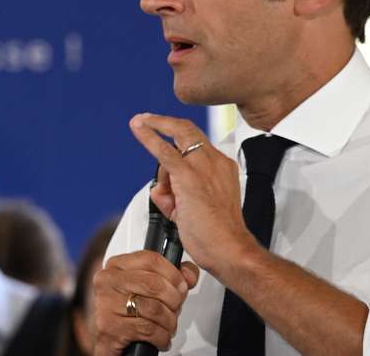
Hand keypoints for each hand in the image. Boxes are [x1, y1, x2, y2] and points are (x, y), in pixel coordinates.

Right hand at [93, 250, 199, 354]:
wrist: (106, 340)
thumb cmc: (128, 311)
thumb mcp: (148, 287)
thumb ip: (172, 275)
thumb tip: (189, 275)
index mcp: (117, 266)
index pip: (151, 260)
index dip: (173, 273)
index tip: (181, 285)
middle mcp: (108, 281)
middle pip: (154, 284)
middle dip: (174, 299)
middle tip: (176, 308)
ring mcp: (106, 304)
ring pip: (154, 309)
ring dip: (169, 321)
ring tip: (168, 325)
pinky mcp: (109, 327)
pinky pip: (148, 329)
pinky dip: (162, 337)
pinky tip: (161, 338)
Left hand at [129, 113, 256, 275]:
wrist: (230, 249)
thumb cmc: (218, 236)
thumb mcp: (194, 209)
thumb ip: (175, 194)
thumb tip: (159, 189)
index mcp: (222, 168)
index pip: (198, 145)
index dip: (179, 141)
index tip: (167, 133)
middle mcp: (215, 162)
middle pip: (188, 131)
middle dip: (164, 123)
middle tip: (146, 119)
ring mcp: (203, 167)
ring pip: (175, 141)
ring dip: (159, 153)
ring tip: (158, 170)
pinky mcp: (189, 176)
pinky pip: (165, 151)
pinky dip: (149, 137)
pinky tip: (139, 127)